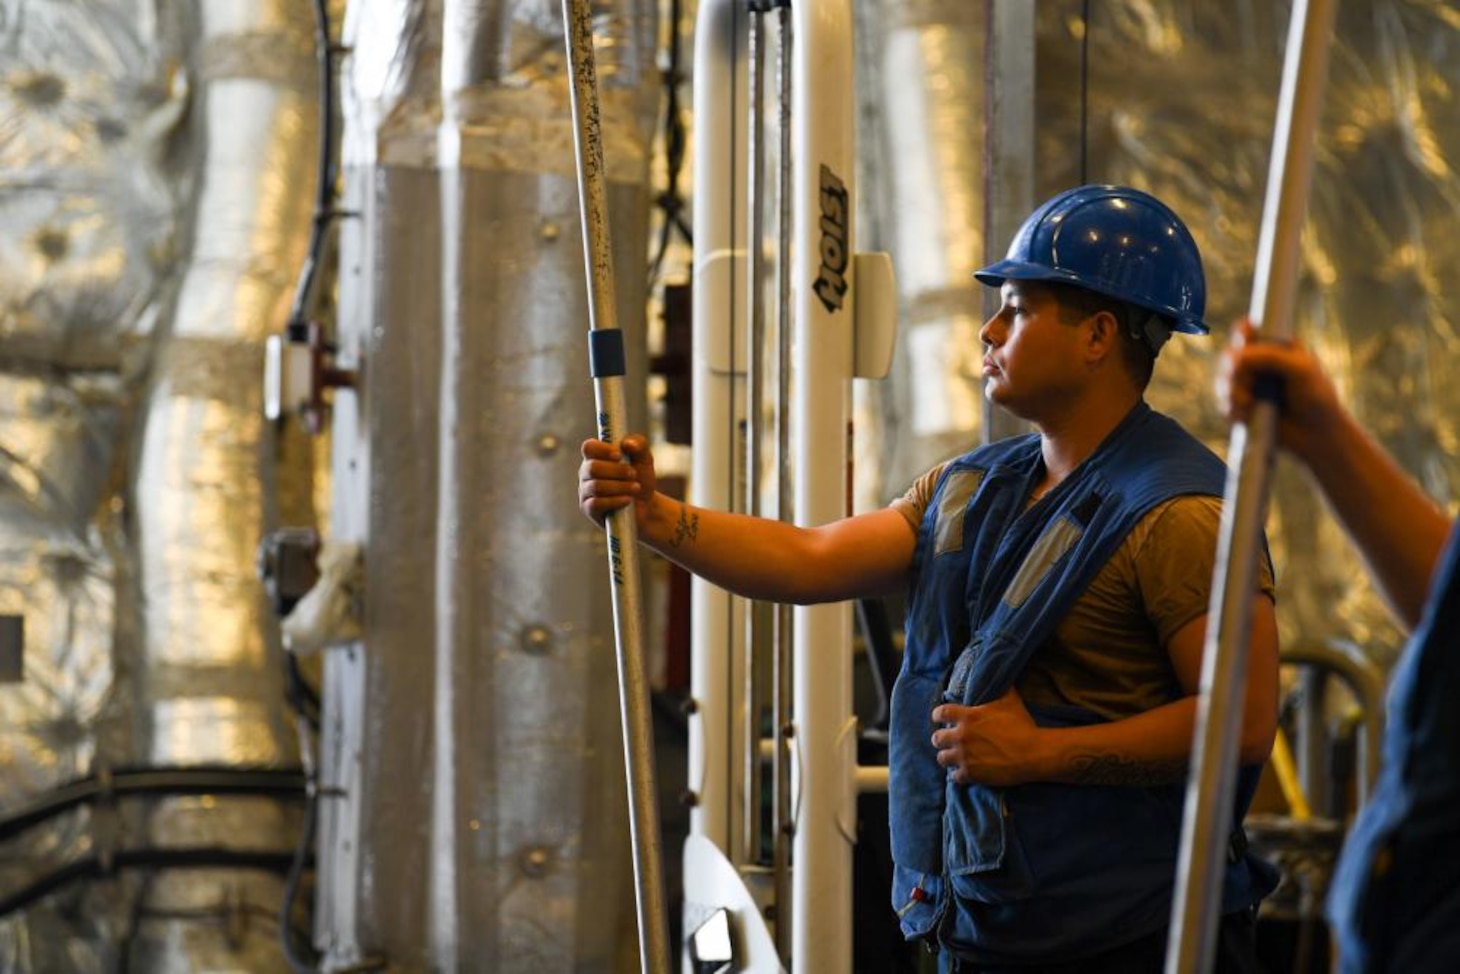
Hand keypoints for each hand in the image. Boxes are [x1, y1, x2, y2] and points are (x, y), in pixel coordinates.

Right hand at [578, 433, 657, 528]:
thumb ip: (639, 445)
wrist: (646, 505)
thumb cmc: (641, 478)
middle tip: (633, 474)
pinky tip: (627, 500)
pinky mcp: (588, 508)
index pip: (589, 447)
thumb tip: (627, 444)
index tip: (619, 455)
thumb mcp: (645, 459)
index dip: (603, 450)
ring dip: (620, 486)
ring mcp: (585, 491)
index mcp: (596, 456)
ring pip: (596, 486)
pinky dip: (615, 501)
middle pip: (592, 467)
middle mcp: (587, 472)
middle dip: (617, 471)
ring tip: (636, 488)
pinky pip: (596, 503)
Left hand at [930, 686, 1041, 786]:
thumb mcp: (1010, 700)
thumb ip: (999, 689)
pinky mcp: (971, 774)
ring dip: (948, 756)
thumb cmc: (1022, 725)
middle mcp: (961, 736)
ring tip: (955, 757)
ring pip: (942, 758)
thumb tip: (997, 676)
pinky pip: (955, 777)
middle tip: (949, 740)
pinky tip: (965, 771)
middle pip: (936, 738)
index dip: (938, 715)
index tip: (940, 718)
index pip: (940, 713)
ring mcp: (964, 756)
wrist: (1033, 753)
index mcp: (968, 716)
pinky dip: (959, 774)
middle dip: (941, 738)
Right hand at [1216, 317, 1343, 461]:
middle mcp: (1258, 365)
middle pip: (1230, 357)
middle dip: (1235, 371)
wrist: (1318, 436)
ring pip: (1223, 381)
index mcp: (1274, 348)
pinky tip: (1245, 416)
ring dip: (1232, 393)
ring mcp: (1248, 387)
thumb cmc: (1318, 398)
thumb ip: (1271, 356)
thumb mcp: (1302, 369)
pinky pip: (1224, 405)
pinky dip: (1231, 410)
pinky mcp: (1242, 408)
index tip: (1244, 340)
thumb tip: (1237, 357)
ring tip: (1249, 404)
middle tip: (1248, 383)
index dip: (1241, 332)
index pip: (1248, 331)